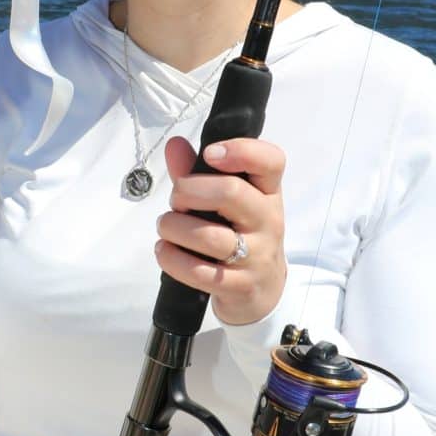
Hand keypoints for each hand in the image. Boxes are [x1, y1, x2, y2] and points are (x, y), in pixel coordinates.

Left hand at [155, 135, 287, 326]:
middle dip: (188, 191)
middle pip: (230, 193)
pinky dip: (172, 258)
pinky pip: (200, 272)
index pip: (271, 162)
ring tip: (165, 227)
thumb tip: (174, 145)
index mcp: (267, 193)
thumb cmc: (239, 233)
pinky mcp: (240, 287)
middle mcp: (268, 221)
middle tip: (176, 200)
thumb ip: (196, 173)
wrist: (262, 291)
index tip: (209, 154)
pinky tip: (164, 251)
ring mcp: (257, 257)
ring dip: (174, 227)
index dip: (241, 150)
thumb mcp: (226, 202)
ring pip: (209, 236)